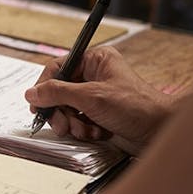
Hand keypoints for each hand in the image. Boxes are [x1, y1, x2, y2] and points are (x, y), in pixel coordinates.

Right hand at [25, 46, 178, 154]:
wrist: (161, 131)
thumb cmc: (136, 107)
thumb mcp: (91, 97)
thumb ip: (58, 93)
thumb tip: (32, 93)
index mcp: (95, 60)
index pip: (58, 68)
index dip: (44, 86)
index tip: (37, 104)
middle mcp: (94, 75)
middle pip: (59, 92)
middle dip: (61, 111)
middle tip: (62, 125)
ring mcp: (96, 96)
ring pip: (67, 109)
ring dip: (73, 123)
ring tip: (87, 130)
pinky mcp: (99, 114)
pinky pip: (78, 121)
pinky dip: (84, 130)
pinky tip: (98, 133)